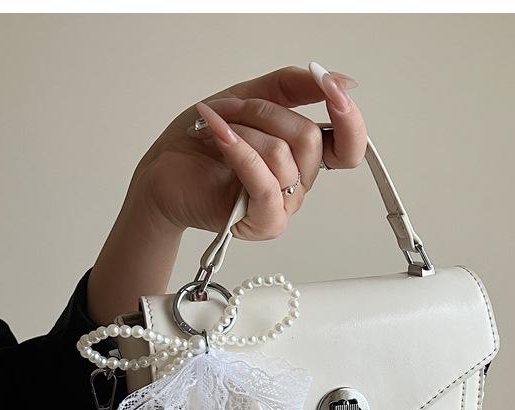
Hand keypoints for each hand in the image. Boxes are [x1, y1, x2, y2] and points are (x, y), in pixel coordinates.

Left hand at [88, 63, 364, 323]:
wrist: (164, 171)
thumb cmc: (203, 141)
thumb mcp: (250, 96)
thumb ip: (294, 87)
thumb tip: (341, 80)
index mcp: (303, 156)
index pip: (350, 147)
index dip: (349, 118)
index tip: (330, 88)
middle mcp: (299, 183)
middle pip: (310, 140)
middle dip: (264, 112)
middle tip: (230, 110)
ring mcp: (283, 206)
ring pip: (284, 157)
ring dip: (243, 130)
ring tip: (214, 127)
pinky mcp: (262, 223)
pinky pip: (266, 186)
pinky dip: (239, 152)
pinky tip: (218, 134)